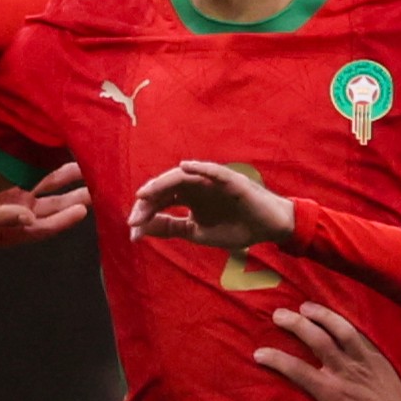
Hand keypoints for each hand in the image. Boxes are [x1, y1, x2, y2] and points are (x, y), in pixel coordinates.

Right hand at [0, 160, 90, 243]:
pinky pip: (36, 167)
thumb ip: (3, 219)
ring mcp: (18, 193)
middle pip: (55, 205)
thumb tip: (29, 219)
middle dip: (76, 196)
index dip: (64, 220)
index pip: (46, 226)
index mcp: (13, 230)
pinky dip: (49, 160)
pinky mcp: (11, 175)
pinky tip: (61, 150)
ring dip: (68, 175)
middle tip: (97, 185)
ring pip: (50, 184)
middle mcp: (20, 211)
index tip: (82, 211)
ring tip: (87, 164)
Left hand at [133, 158, 297, 251]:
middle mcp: (196, 186)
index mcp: (188, 198)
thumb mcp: (196, 232)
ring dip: (163, 183)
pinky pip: (213, 170)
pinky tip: (184, 167)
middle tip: (134, 218)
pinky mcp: (230, 180)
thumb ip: (171, 227)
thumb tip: (140, 228)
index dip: (145, 214)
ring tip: (146, 193)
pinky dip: (199, 167)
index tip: (133, 232)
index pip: (161, 201)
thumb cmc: (235, 227)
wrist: (267, 228)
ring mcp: (212, 181)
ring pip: (182, 177)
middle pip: (166, 188)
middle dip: (148, 202)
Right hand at [255, 302, 400, 400]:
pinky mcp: (378, 358)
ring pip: (341, 330)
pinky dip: (344, 321)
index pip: (297, 370)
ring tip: (304, 306)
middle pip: (317, 339)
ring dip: (321, 315)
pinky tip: (334, 316)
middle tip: (278, 314)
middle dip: (295, 324)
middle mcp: (345, 371)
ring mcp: (364, 361)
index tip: (259, 353)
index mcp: (331, 392)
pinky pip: (360, 334)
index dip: (275, 359)